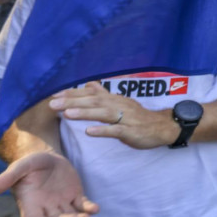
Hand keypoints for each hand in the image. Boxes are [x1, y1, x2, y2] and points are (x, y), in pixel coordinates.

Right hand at [0, 151, 98, 216]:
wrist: (46, 155)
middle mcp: (46, 208)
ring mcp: (62, 204)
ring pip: (71, 216)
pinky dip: (89, 208)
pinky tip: (95, 209)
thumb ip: (6, 179)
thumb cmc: (29, 164)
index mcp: (30, 205)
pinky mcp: (75, 196)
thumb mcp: (18, 168)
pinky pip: (83, 205)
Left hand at [49, 81, 179, 148]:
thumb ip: (104, 95)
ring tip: (67, 114)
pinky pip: (116, 130)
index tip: (54, 95)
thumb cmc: (139, 117)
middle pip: (94, 101)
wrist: (163, 127)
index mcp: (115, 99)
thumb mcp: (121, 103)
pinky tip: (89, 132)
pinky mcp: (131, 131)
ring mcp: (126, 118)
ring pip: (104, 113)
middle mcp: (119, 105)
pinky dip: (102, 130)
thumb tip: (88, 84)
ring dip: (85, 113)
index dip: (73, 94)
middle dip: (73, 102)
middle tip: (53, 104)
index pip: (92, 93)